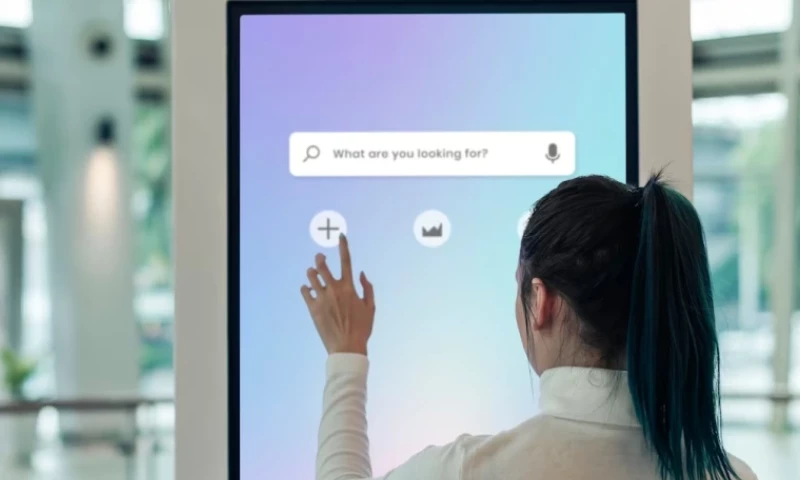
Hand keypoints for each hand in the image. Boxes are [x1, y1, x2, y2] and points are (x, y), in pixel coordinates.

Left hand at [301, 234, 375, 354]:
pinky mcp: (313, 308)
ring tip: (313, 273)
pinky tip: (308, 288)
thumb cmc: (362, 328)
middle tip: (320, 257)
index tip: (341, 236)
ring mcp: (322, 299)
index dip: (343, 246)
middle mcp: (334, 290)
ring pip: (311, 276)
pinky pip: (304, 291)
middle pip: (322, 265)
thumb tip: (362, 273)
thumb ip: (368, 288)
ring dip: (312, 272)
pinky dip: (306, 287)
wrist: (347, 347)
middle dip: (320, 258)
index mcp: (350, 288)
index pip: (346, 261)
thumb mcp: (371, 307)